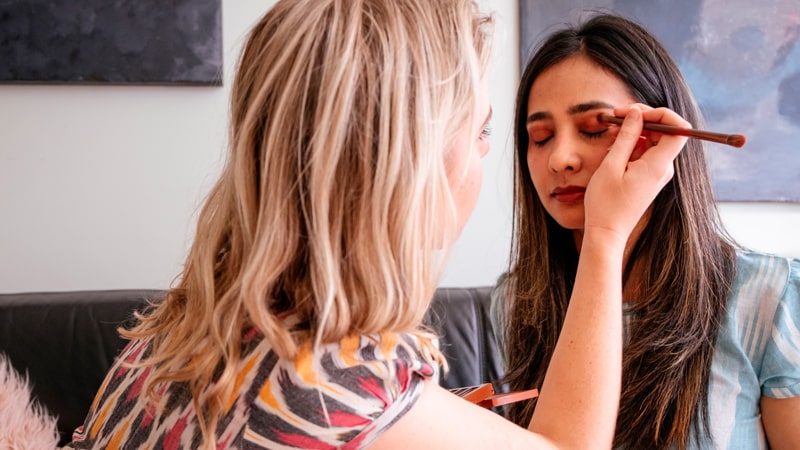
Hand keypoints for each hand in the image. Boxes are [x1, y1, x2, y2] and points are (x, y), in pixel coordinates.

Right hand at [583, 104, 687, 241]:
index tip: (636, 112)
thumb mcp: (611, 165)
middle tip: (616, 115)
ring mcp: (657, 174)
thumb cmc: (606, 203)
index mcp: (658, 165)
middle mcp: (663, 168)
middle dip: (642, 119)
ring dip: (633, 132)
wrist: (607, 232)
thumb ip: (626, 136)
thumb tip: (636, 113)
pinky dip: (631, 146)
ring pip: (652, 141)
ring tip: (610, 134)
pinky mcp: (649, 178)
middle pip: (665, 132)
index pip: (678, 129)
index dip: (661, 114)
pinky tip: (613, 149)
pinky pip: (645, 153)